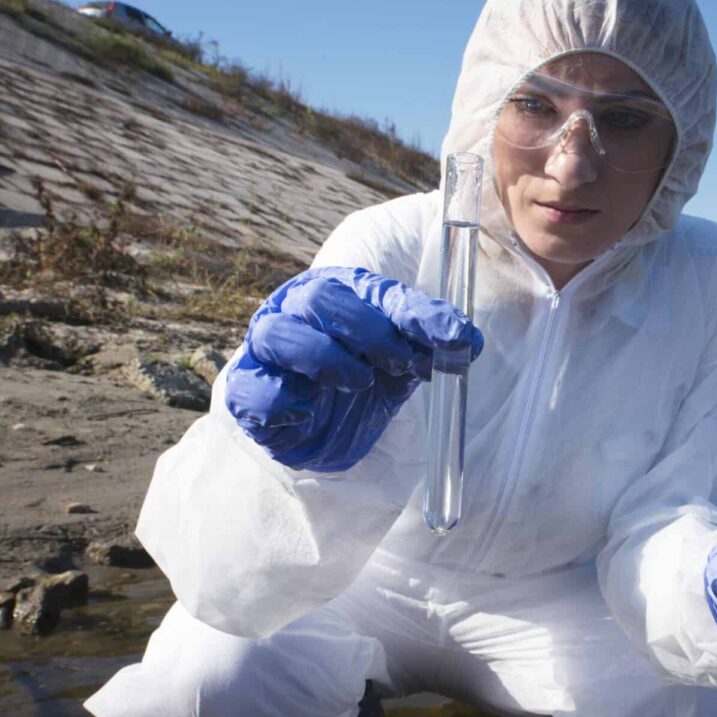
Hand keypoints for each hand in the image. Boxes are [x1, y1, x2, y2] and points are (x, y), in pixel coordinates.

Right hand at [225, 266, 482, 471]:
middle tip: (400, 363)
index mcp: (339, 290)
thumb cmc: (367, 375)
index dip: (416, 314)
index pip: (376, 291)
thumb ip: (430, 341)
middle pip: (319, 299)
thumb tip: (469, 341)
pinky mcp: (248, 390)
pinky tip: (308, 414)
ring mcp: (267, 349)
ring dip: (323, 358)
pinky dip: (280, 403)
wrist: (331, 427)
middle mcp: (297, 311)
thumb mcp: (405, 357)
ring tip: (359, 383)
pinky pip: (250, 390)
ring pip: (276, 335)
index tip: (455, 339)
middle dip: (367, 332)